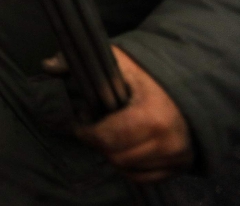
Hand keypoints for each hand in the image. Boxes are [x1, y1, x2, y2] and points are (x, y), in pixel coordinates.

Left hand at [46, 46, 192, 182]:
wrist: (190, 85)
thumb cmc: (148, 74)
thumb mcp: (118, 62)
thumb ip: (83, 62)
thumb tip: (49, 65)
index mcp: (152, 116)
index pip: (107, 138)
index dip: (87, 132)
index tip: (82, 122)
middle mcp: (168, 142)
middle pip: (116, 157)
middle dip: (100, 143)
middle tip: (95, 128)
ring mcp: (177, 157)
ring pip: (128, 169)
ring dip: (114, 154)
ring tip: (112, 134)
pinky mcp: (182, 167)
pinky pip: (144, 178)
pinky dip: (130, 166)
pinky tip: (126, 146)